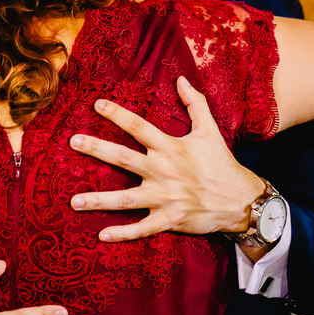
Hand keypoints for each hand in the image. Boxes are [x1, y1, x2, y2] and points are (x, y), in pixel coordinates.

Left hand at [69, 76, 265, 242]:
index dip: (117, 114)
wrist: (241, 200)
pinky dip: (123, 233)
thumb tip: (181, 79)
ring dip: (98, 200)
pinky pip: (142, 228)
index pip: (138, 126)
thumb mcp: (210, 130)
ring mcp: (164, 197)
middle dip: (96, 149)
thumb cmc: (222, 164)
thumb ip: (195, 104)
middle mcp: (163, 170)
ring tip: (74, 201)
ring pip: (125, 199)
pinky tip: (102, 235)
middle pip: (123, 158)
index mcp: (170, 147)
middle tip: (73, 142)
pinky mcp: (169, 219)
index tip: (96, 104)